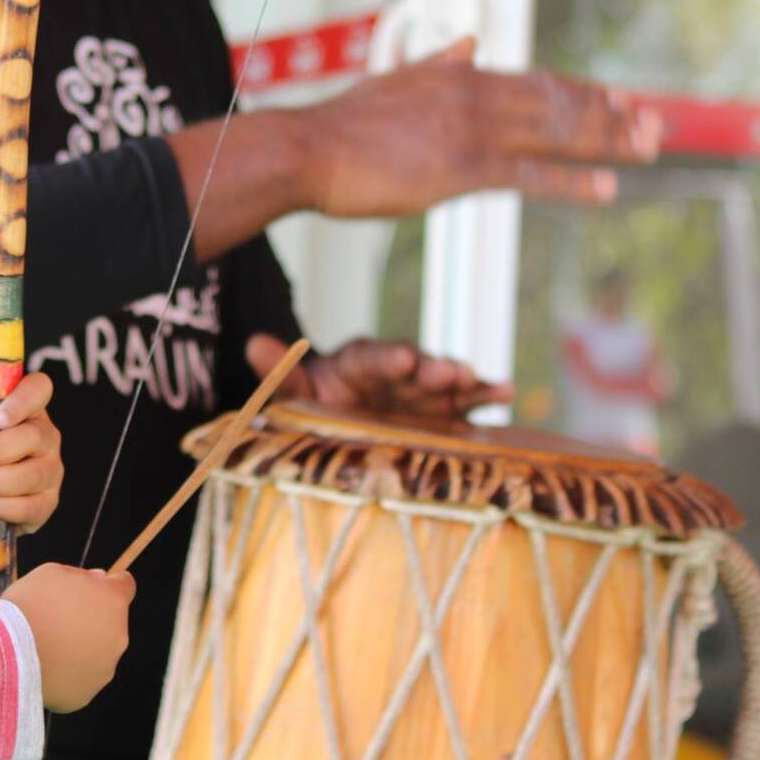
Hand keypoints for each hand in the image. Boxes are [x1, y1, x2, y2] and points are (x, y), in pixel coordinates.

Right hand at [5, 565, 135, 712]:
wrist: (8, 653)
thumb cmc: (29, 605)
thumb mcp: (51, 573)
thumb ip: (80, 576)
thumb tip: (98, 580)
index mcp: (112, 601)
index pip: (125, 586)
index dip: (108, 586)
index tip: (93, 589)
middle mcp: (117, 636)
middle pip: (111, 623)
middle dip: (92, 619)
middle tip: (59, 620)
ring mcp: (104, 668)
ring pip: (98, 653)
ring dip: (81, 647)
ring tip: (48, 647)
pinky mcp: (86, 693)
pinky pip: (80, 679)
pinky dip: (68, 673)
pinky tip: (45, 668)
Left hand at [246, 333, 512, 416]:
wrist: (341, 416)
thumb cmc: (317, 403)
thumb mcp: (296, 392)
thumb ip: (282, 372)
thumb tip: (253, 342)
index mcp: (358, 363)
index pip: (372, 356)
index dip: (388, 357)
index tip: (403, 359)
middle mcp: (395, 371)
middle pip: (415, 367)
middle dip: (432, 369)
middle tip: (450, 371)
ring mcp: (422, 389)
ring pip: (445, 380)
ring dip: (463, 380)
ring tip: (481, 381)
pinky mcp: (444, 409)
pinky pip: (467, 401)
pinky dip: (486, 394)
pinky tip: (506, 391)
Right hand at [296, 38, 661, 217]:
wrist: (306, 149)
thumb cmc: (341, 126)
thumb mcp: (394, 83)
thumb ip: (436, 65)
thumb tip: (466, 43)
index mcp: (459, 76)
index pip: (536, 81)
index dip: (582, 92)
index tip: (619, 98)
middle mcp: (474, 95)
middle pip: (558, 102)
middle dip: (611, 113)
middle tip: (656, 122)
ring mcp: (471, 131)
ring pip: (555, 131)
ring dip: (608, 139)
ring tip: (649, 146)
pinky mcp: (461, 169)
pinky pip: (530, 173)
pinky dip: (572, 179)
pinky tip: (607, 187)